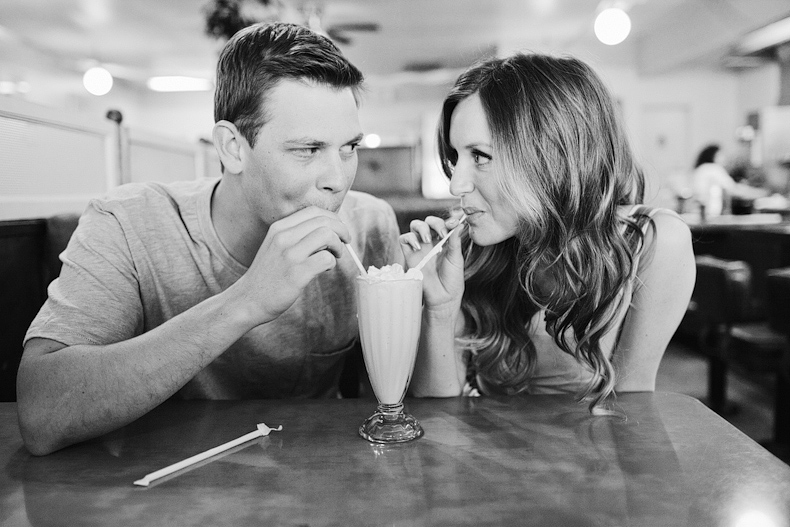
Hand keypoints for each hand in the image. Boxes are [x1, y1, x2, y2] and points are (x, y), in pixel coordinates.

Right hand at [234, 206, 350, 323]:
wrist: (248, 299)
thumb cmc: (268, 275)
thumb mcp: (276, 246)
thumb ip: (296, 236)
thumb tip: (328, 231)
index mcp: (279, 228)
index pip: (314, 211)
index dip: (332, 218)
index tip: (338, 229)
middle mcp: (283, 237)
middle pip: (324, 221)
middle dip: (341, 230)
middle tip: (345, 241)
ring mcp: (290, 255)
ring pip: (327, 235)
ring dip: (338, 245)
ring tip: (335, 255)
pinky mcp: (297, 273)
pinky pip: (326, 259)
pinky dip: (332, 263)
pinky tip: (325, 269)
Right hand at [399, 214, 465, 315]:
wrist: (443, 298)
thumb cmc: (452, 280)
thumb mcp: (456, 259)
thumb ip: (455, 241)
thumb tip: (458, 224)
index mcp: (444, 242)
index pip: (443, 224)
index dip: (447, 220)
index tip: (453, 223)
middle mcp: (431, 242)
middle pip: (428, 221)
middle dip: (435, 222)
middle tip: (442, 233)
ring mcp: (420, 248)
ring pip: (415, 226)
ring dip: (421, 227)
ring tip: (428, 239)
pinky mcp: (409, 255)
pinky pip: (404, 239)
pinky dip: (410, 238)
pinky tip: (418, 247)